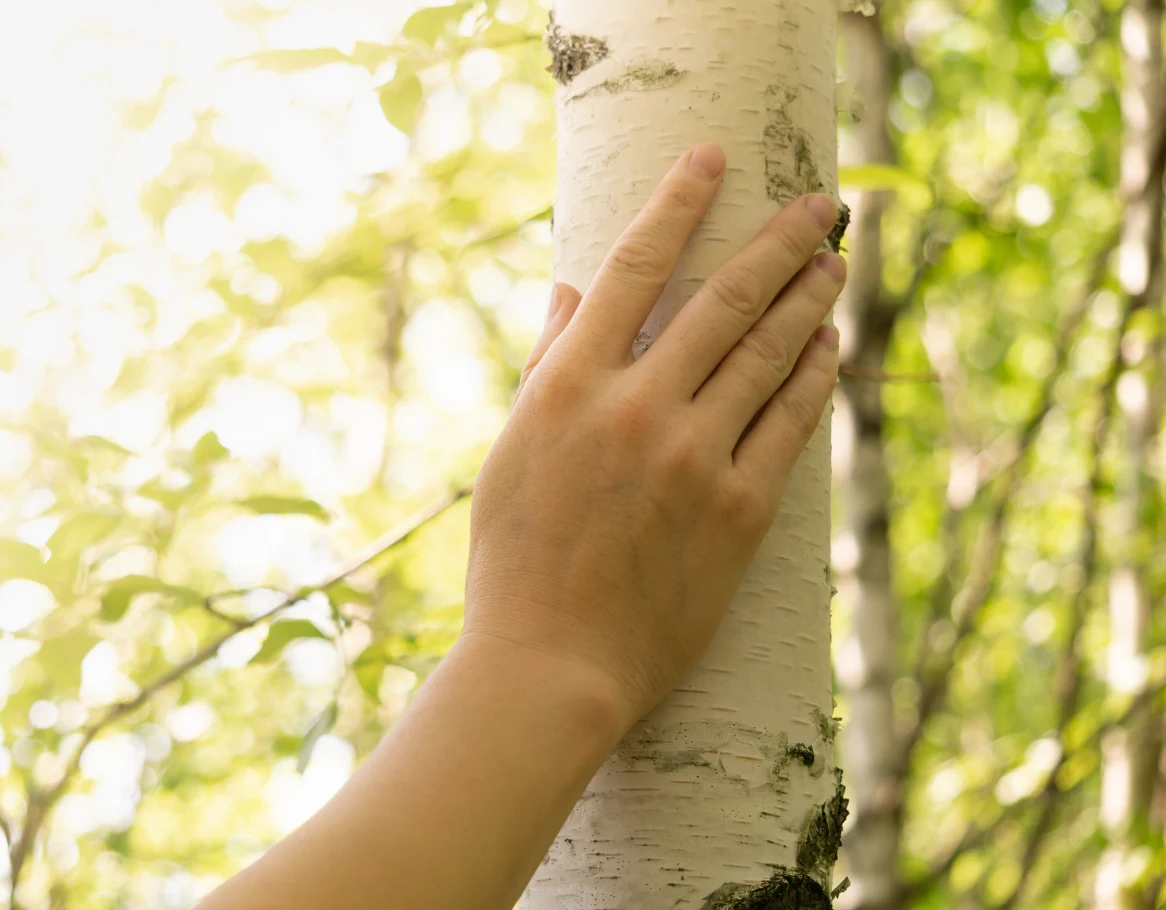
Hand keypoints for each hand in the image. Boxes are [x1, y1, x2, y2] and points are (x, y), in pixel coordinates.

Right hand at [464, 143, 844, 728]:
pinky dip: (813, 377)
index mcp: (568, 386)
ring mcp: (692, 457)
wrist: (552, 666)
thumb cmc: (515, 562)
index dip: (678, 201)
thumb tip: (571, 290)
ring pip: (767, 353)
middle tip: (820, 202)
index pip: (634, 266)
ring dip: (809, 298)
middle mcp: (636, 407)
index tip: (712, 157)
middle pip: (725, 298)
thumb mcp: (512, 453)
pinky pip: (789, 424)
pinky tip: (828, 344)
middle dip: (780, 240)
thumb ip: (546, 365)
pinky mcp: (738, 510)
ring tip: (834, 262)